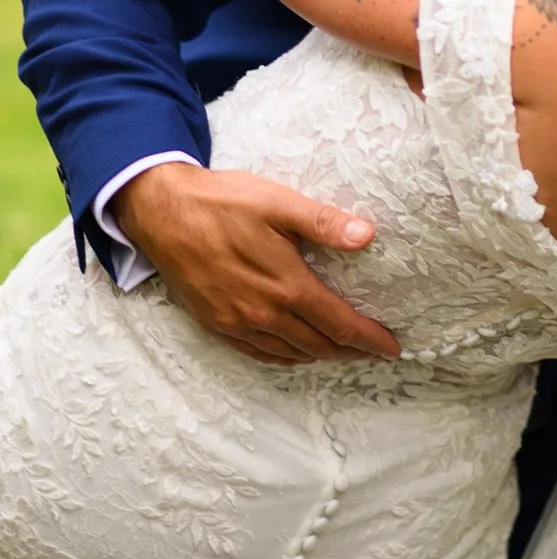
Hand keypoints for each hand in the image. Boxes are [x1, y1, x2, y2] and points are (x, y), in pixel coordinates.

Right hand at [115, 163, 400, 364]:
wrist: (161, 212)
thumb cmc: (223, 202)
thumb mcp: (278, 202)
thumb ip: (324, 222)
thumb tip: (367, 235)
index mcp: (285, 284)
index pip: (339, 324)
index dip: (369, 339)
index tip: (393, 348)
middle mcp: (263, 313)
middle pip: (319, 345)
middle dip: (351, 351)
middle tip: (373, 350)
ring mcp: (236, 323)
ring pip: (290, 354)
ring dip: (320, 355)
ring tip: (342, 350)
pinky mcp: (215, 324)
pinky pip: (258, 354)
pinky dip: (285, 357)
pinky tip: (294, 350)